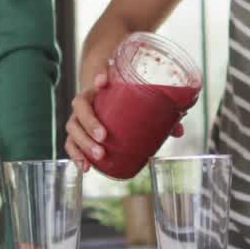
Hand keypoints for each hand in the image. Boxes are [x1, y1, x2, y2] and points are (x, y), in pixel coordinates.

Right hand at [64, 72, 108, 171]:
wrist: (103, 94)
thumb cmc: (111, 90)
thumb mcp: (111, 80)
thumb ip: (107, 77)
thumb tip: (101, 78)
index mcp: (84, 98)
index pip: (81, 107)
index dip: (89, 122)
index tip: (103, 135)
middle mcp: (77, 113)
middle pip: (74, 127)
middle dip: (86, 142)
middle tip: (101, 153)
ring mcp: (76, 126)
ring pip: (71, 139)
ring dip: (80, 152)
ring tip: (91, 164)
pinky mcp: (78, 138)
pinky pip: (73, 148)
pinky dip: (78, 159)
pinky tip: (86, 168)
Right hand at [64, 72, 183, 172]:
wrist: (101, 106)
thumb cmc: (120, 105)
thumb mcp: (135, 104)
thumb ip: (156, 114)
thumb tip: (179, 131)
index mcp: (97, 91)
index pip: (94, 83)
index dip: (97, 81)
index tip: (102, 83)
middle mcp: (84, 105)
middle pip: (79, 111)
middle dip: (89, 125)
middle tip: (104, 138)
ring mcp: (77, 121)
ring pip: (72, 130)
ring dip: (83, 143)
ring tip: (99, 156)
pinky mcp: (76, 137)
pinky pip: (70, 145)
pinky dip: (75, 156)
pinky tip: (85, 167)